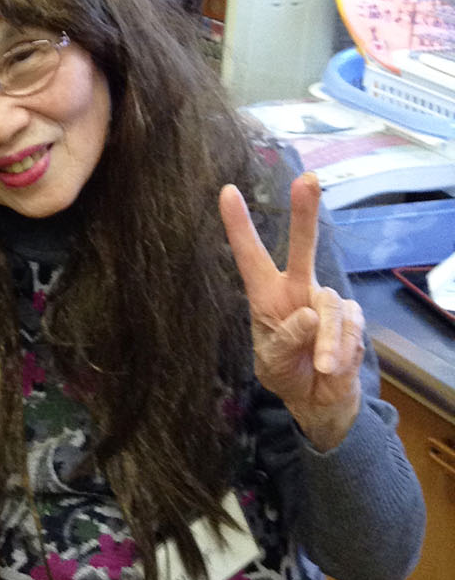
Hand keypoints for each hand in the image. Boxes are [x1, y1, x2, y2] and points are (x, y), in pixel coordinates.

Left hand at [219, 172, 364, 450]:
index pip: (249, 255)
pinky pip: (348, 328)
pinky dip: (339, 351)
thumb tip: (308, 314)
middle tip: (307, 180)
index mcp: (266, 295)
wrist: (319, 399)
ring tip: (321, 366)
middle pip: (302, 247)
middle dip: (304, 213)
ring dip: (325, 341)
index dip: (238, 225)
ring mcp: (326, 301)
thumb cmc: (286, 372)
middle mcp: (296, 289)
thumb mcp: (271, 362)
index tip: (227, 191)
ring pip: (329, 304)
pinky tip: (331, 366)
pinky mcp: (351, 317)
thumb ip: (284, 340)